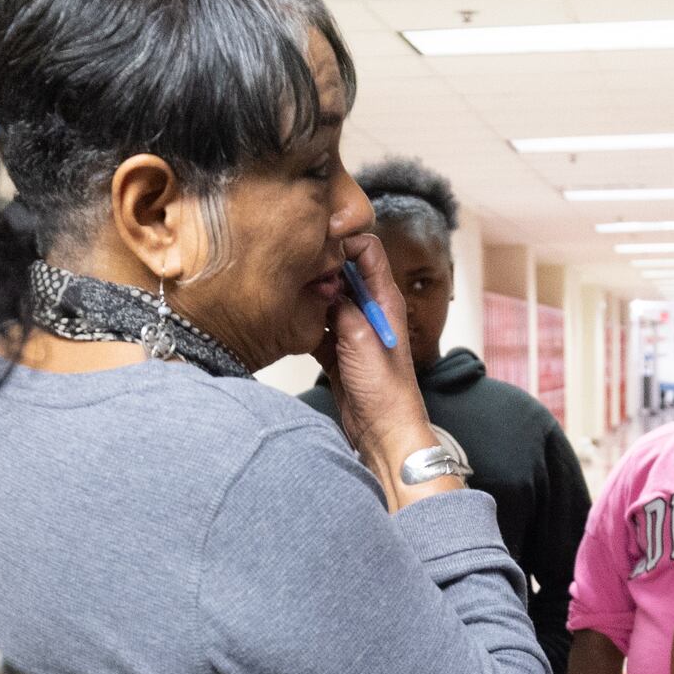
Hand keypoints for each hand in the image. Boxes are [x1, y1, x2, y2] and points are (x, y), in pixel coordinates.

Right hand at [313, 229, 441, 498]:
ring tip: (288, 294)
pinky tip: (289, 325)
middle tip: (297, 272)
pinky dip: (303, 324)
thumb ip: (342, 305)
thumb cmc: (385, 391)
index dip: (344, 241)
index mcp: (385, 299)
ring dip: (309, 297)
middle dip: (319, 268)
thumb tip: (323, 280)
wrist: (383, 432)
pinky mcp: (338, 350)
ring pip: (326, 298)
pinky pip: (316, 326)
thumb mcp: (360, 339)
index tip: (318, 243)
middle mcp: (371, 309)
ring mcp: (353, 329)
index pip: (367, 250)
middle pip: (342, 271)